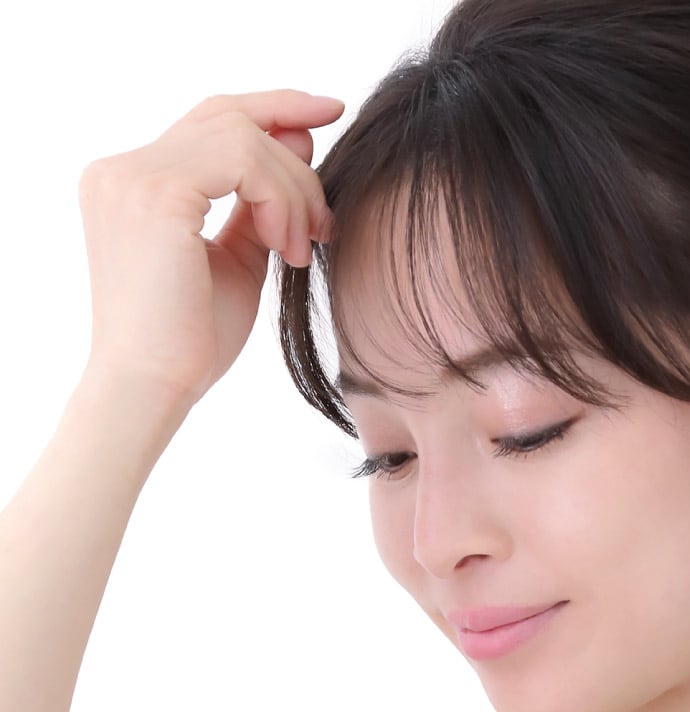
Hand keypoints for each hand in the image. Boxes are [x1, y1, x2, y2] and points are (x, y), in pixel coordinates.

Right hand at [76, 89, 343, 415]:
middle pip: (228, 118)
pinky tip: (287, 247)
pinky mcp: (153, 193)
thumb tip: (298, 146)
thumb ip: (257, 205)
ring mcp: (131, 176)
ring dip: (293, 192)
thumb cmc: (192, 341)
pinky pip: (241, 161)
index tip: (329, 112)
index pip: (209, 120)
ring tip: (303, 250)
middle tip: (327, 221)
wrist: (153, 388)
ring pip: (242, 138)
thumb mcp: (236, 259)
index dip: (272, 107)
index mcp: (135, 182)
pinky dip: (279, 199)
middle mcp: (122, 169)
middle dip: (296, 154)